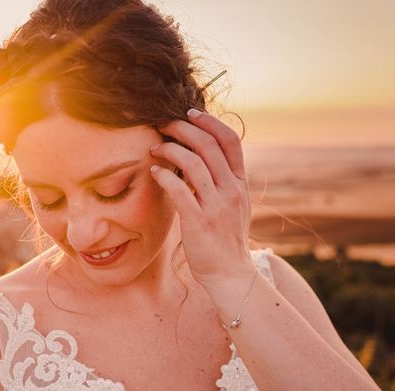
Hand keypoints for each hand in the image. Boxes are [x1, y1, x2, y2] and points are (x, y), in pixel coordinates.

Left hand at [149, 108, 254, 290]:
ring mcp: (216, 206)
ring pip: (193, 163)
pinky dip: (164, 176)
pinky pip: (179, 190)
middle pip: (208, 145)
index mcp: (240, 183)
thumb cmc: (225, 238)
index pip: (231, 141)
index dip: (210, 122)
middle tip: (163, 124)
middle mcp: (231, 190)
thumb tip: (203, 157)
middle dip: (183, 128)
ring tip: (154, 148)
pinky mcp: (198, 221)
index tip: (190, 113)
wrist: (230, 274)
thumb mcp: (234, 205)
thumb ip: (223, 181)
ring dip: (170, 149)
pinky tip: (153, 172)